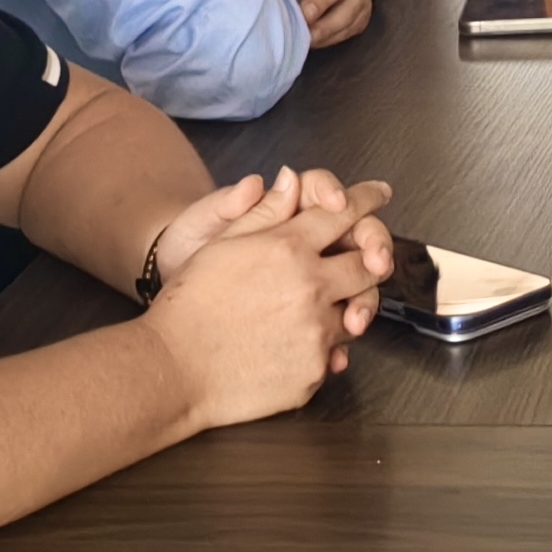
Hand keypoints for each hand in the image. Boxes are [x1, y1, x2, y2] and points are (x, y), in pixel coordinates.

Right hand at [143, 166, 395, 425]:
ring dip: (344, 306)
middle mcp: (312, 286)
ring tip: (315, 309)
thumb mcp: (222, 244)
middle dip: (370, 257)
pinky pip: (335, 352)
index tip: (379, 193)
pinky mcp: (313, 371)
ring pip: (356, 311)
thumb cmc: (189, 305)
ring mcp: (316, 332)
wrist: (172, 369)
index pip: (345, 213)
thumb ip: (265, 211)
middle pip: (367, 264)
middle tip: (368, 258)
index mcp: (289, 248)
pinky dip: (322, 346)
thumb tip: (291, 180)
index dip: (366, 199)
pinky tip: (296, 344)